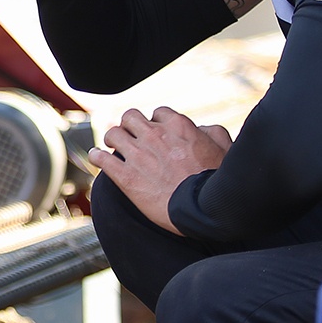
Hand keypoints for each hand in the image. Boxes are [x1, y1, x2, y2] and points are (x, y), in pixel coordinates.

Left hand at [91, 108, 232, 233]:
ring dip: (112, 139)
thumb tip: (203, 128)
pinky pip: (101, 159)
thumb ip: (213, 133)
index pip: (158, 113)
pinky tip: (97, 158)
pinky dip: (97, 156)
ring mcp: (138, 154)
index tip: (155, 132)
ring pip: (113, 133)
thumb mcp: (224, 149)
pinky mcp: (126, 176)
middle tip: (130, 137)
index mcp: (178, 126)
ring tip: (112, 147)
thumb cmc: (217, 181)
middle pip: (130, 117)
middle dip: (129, 126)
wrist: (202, 210)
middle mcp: (155, 135)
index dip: (155, 123)